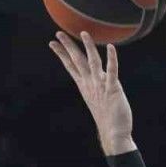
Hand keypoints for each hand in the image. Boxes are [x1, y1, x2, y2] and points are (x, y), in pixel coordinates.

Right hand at [49, 31, 134, 154]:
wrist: (113, 133)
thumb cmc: (106, 116)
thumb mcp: (96, 98)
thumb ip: (94, 85)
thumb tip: (95, 76)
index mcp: (84, 85)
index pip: (70, 66)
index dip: (61, 53)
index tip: (52, 43)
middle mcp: (90, 84)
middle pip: (77, 61)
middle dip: (68, 46)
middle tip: (58, 33)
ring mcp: (100, 85)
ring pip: (93, 62)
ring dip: (88, 47)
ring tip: (84, 33)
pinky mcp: (113, 89)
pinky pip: (112, 71)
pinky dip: (112, 59)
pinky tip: (111, 47)